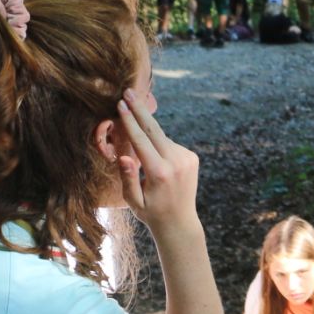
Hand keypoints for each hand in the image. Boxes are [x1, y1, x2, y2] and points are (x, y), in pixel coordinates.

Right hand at [112, 88, 199, 232]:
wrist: (180, 222)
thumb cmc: (150, 213)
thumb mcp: (133, 201)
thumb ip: (126, 178)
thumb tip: (123, 157)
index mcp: (159, 173)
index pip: (141, 140)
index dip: (130, 121)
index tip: (121, 104)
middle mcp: (176, 162)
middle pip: (154, 129)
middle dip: (140, 109)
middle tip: (129, 91)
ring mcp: (187, 158)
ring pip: (161, 139)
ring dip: (149, 139)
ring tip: (147, 165)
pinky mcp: (192, 157)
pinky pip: (170, 145)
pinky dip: (161, 148)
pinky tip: (160, 168)